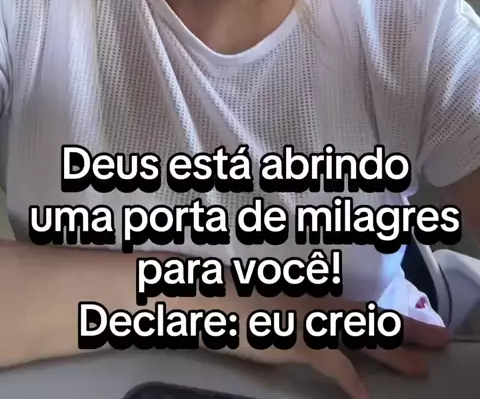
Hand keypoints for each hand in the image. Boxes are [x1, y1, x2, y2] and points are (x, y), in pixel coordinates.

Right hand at [232, 294, 449, 398]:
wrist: (211, 299)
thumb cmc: (236, 302)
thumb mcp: (275, 306)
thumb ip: (301, 315)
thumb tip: (322, 332)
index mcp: (314, 296)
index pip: (360, 308)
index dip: (391, 317)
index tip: (419, 326)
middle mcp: (316, 303)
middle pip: (369, 318)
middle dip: (406, 329)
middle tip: (439, 338)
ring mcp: (307, 319)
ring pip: (358, 335)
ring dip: (390, 353)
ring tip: (418, 368)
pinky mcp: (293, 339)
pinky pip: (327, 361)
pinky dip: (346, 377)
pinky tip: (363, 395)